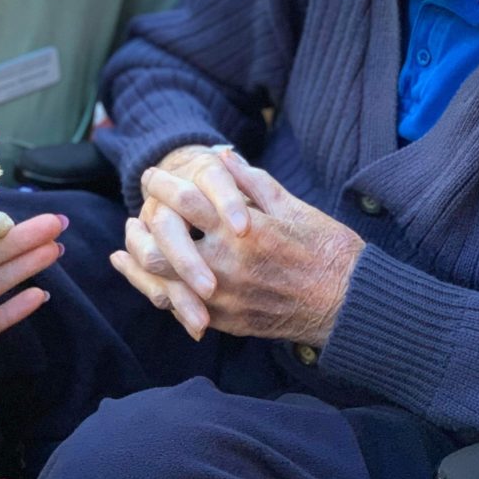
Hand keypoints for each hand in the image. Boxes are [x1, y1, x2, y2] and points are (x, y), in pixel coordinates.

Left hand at [111, 149, 364, 345]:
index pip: (184, 202)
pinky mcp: (229, 322)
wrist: (350, 305)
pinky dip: (164, 293)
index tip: (150, 175)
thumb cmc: (329, 250)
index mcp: (241, 231)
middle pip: (159, 249)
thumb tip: (223, 157)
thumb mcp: (294, 207)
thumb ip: (253, 183)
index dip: (162, 185)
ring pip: (162, 285)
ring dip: (140, 266)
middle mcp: (226, 266)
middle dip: (139, 229)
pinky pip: (183, 309)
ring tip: (128, 250)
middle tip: (135, 215)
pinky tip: (153, 283)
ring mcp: (225, 299)